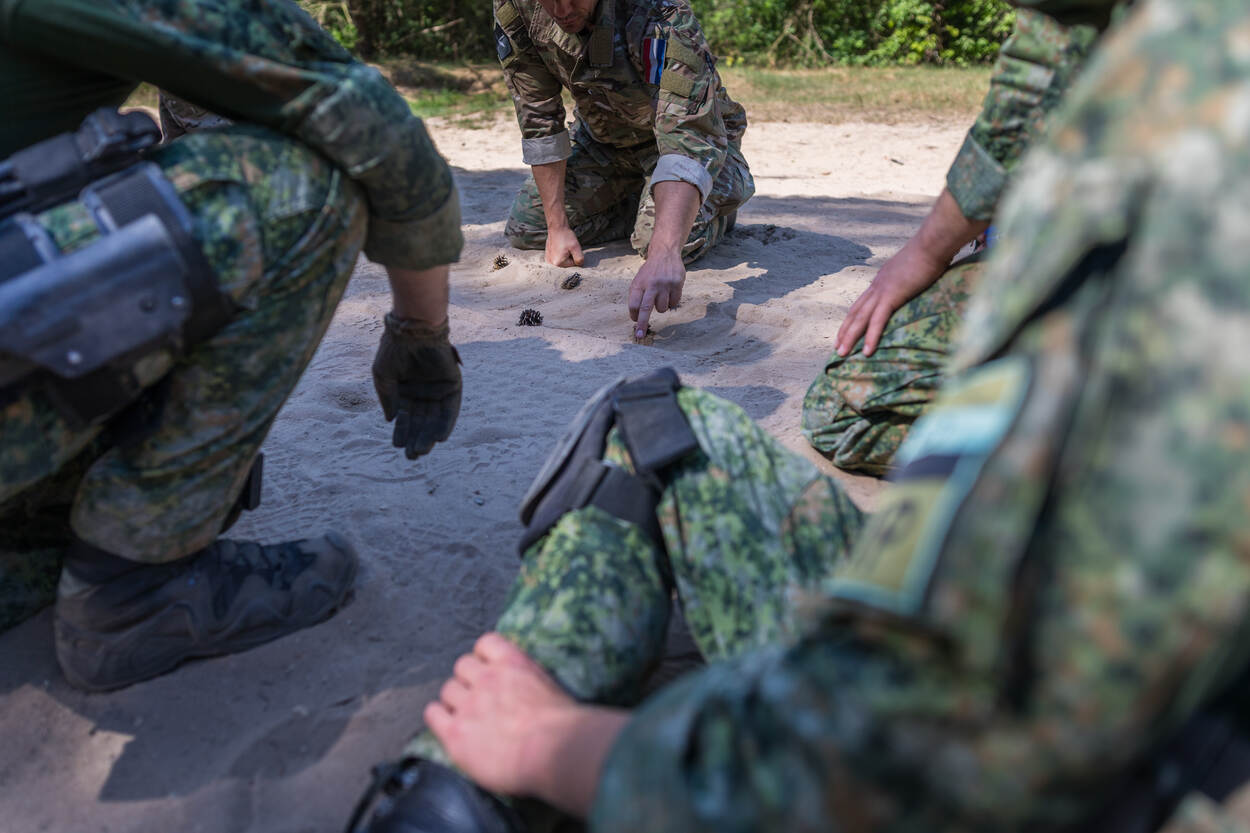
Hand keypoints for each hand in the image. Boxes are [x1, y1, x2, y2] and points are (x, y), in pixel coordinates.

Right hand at [372, 314, 461, 458]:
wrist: (414, 329)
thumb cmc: (394, 349)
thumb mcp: (383, 377)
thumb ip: (388, 398)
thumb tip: (390, 421)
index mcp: (406, 392)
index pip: (405, 418)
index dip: (402, 432)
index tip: (398, 446)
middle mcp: (423, 393)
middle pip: (421, 422)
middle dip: (416, 439)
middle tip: (412, 457)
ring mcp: (438, 390)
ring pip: (435, 419)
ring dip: (429, 436)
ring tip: (423, 450)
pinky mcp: (453, 386)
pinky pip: (450, 409)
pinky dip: (446, 423)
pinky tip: (439, 438)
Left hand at [425, 634, 577, 797]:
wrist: (555, 750)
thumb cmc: (563, 726)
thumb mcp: (550, 687)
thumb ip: (529, 681)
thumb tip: (524, 689)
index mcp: (513, 662)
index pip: (486, 643)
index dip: (485, 657)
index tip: (489, 669)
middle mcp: (487, 678)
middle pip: (462, 666)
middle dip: (469, 680)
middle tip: (479, 699)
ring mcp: (469, 705)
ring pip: (448, 689)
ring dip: (455, 700)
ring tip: (467, 716)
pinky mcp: (456, 733)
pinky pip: (433, 714)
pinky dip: (438, 717)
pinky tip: (449, 726)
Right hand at [545, 225, 584, 267]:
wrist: (557, 228)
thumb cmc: (566, 236)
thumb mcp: (576, 248)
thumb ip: (580, 259)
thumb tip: (579, 264)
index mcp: (558, 263)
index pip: (573, 264)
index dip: (575, 255)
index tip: (571, 248)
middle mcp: (551, 263)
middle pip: (567, 263)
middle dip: (569, 256)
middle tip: (567, 246)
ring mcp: (548, 260)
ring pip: (563, 260)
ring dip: (565, 254)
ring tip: (563, 246)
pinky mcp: (547, 256)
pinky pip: (557, 258)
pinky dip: (560, 253)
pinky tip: (559, 247)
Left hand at [628, 250, 685, 339]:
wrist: (664, 253)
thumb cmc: (650, 272)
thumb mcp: (639, 280)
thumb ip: (637, 296)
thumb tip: (636, 317)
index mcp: (639, 283)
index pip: (634, 304)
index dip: (634, 315)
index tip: (635, 322)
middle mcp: (651, 284)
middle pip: (646, 308)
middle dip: (642, 324)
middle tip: (639, 335)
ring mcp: (665, 284)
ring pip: (662, 308)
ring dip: (661, 307)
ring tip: (661, 297)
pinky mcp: (677, 284)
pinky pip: (674, 303)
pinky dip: (671, 302)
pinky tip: (669, 292)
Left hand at [835, 241, 947, 357]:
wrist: (932, 243)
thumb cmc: (930, 254)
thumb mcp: (914, 268)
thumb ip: (909, 279)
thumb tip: (913, 284)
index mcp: (881, 279)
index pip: (861, 303)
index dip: (851, 318)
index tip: (845, 332)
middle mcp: (877, 285)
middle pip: (855, 312)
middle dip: (845, 331)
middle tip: (837, 349)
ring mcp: (882, 290)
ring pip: (861, 318)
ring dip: (850, 337)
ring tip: (842, 354)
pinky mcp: (892, 295)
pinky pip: (878, 320)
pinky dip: (871, 336)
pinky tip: (867, 351)